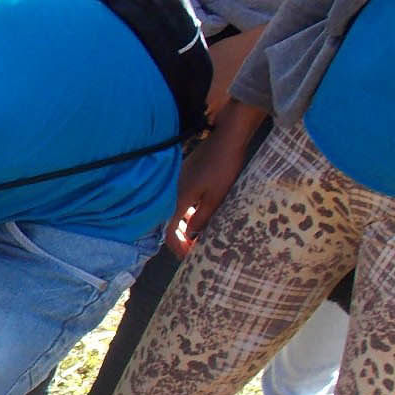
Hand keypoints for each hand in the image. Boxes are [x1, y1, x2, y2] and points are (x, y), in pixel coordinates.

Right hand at [167, 128, 249, 254]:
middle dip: (179, 239)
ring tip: (196, 236)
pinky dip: (186, 212)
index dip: (177, 246)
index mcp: (179, 199)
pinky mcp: (184, 177)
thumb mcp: (216, 197)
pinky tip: (199, 215)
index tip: (188, 256)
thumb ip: (202, 218)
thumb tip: (190, 235)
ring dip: (182, 226)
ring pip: (174, 211)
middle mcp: (173, 192)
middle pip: (168, 222)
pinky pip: (180, 200)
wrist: (227, 138)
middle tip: (192, 250)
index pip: (169, 231)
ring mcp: (177, 183)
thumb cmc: (224, 167)